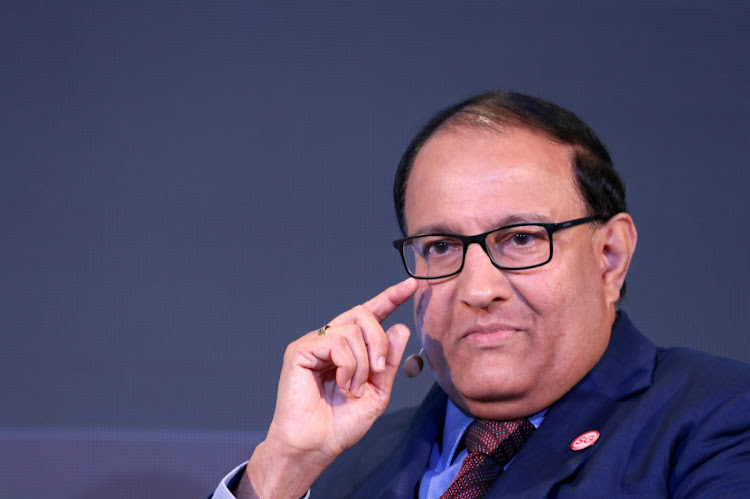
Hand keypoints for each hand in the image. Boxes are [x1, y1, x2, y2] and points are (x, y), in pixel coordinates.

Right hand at [241, 278, 417, 497]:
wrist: (317, 445)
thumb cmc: (341, 423)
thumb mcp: (377, 391)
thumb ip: (388, 361)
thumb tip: (400, 327)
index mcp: (348, 348)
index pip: (370, 315)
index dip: (390, 298)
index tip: (411, 286)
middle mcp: (330, 340)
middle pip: (363, 314)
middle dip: (378, 340)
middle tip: (378, 369)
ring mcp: (313, 343)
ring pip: (352, 329)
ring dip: (362, 362)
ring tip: (353, 387)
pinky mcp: (300, 350)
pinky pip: (335, 341)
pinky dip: (347, 365)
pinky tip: (342, 384)